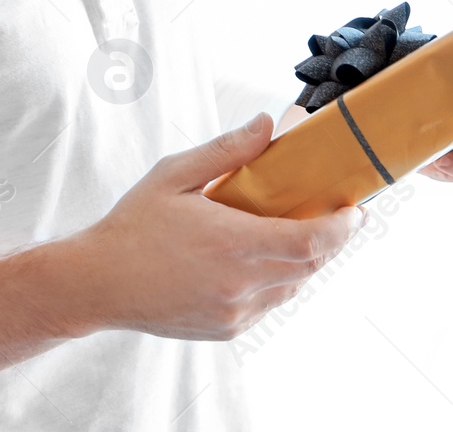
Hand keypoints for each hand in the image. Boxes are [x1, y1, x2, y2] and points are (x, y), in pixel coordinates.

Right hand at [60, 113, 362, 340]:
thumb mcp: (173, 175)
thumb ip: (226, 151)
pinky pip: (270, 303)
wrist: (98, 283)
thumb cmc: (133, 226)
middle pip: (312, 265)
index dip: (343, 227)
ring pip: (293, 286)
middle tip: (336, 215)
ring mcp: (235, 312)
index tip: (355, 209)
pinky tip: (256, 259)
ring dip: (304, 260)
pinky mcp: (227, 329)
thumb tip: (268, 124)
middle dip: (332, 240)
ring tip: (293, 231)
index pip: (312, 240)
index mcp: (230, 242)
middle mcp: (239, 283)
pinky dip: (276, 280)